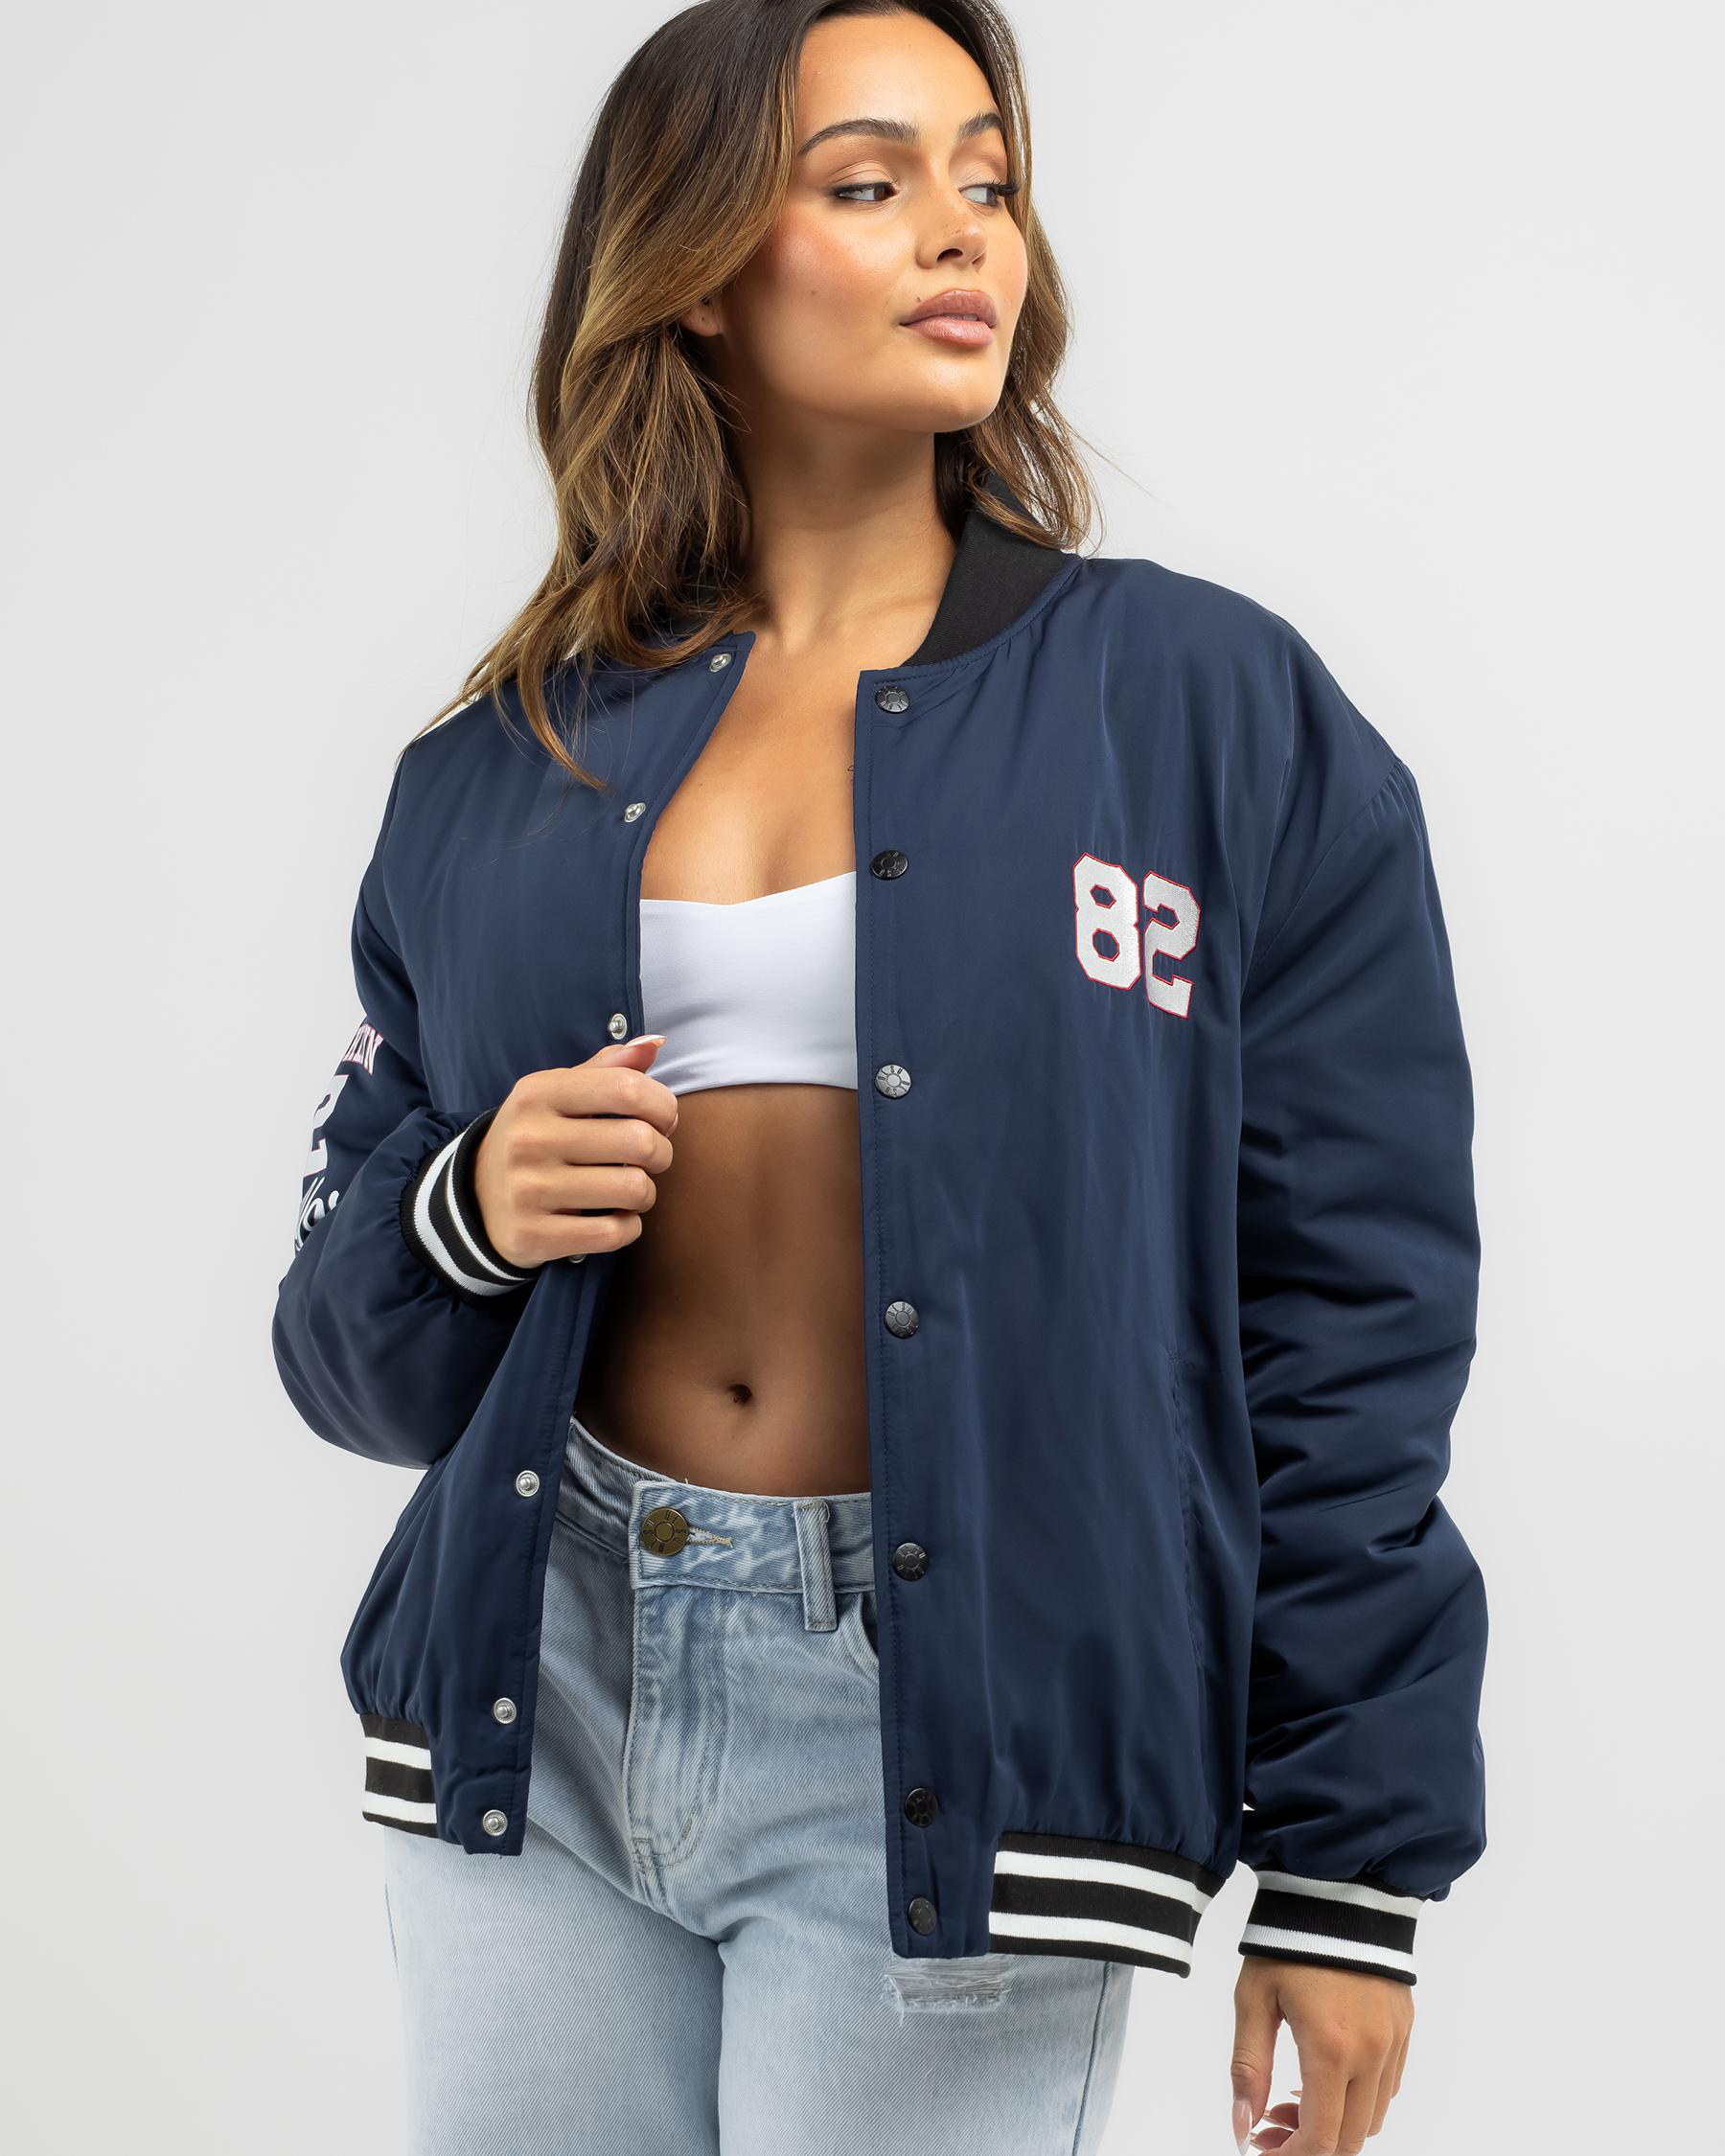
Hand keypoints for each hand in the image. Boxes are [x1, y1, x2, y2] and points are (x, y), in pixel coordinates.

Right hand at [472, 1033, 677, 1266]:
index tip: (663, 1120)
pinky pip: (614, 1233)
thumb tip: (655, 1043)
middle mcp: (528, 1138)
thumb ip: (608, 1068)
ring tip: (630, 1188)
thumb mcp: (558, 1093)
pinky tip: (614, 1217)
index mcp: (537, 1093)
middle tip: (651, 1158)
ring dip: (646, 1193)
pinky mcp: (532, 1234)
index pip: (627, 1088)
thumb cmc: (537, 1136)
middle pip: (639, 1141)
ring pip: (634, 1189)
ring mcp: (527, 1189)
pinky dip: (628, 1227)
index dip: (663, 1106)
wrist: (475, 1197)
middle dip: (662, 1152)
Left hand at [1230, 1959, 1411, 2152]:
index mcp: (1331, 2049)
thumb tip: (1243, 2125)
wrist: (1338, 1890)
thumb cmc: (1288, 1943)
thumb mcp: (1254, 2000)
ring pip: (1373, 2119)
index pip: (1321, 2139)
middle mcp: (1371, 2054)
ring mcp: (1393, 2043)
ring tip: (1292, 2098)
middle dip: (1308, 2144)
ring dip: (1335, 2125)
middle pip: (1350, 2139)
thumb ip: (1248, 2067)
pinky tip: (1326, 2077)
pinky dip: (1358, 2100)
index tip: (1262, 2148)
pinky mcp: (1404, 2029)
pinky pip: (1388, 2088)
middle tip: (1270, 2122)